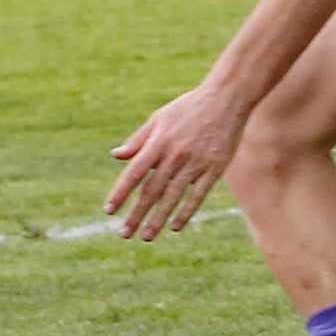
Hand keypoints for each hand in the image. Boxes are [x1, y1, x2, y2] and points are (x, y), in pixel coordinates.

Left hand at [105, 83, 246, 240]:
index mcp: (158, 142)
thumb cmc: (188, 108)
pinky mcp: (214, 169)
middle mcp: (175, 155)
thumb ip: (138, 139)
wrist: (227, 98)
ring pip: (173, 197)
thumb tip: (115, 155)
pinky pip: (197, 196)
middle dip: (137, 214)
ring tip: (146, 236)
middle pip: (152, 190)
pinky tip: (175, 226)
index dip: (121, 193)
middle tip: (125, 233)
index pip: (134, 173)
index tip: (109, 210)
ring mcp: (195, 163)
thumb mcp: (159, 118)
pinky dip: (185, 212)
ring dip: (158, 219)